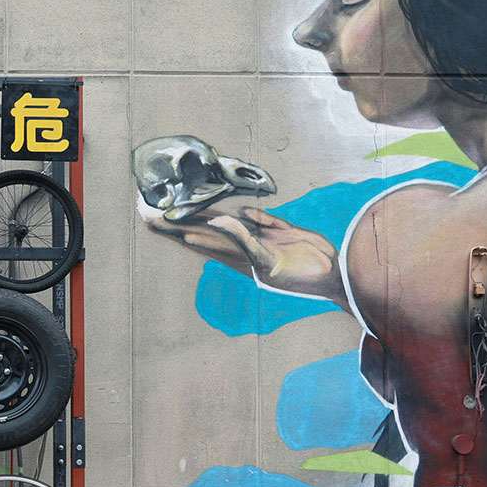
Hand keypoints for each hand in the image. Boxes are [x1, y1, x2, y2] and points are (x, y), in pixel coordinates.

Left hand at [139, 198, 343, 303]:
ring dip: (209, 216)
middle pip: (206, 230)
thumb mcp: (265, 258)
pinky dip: (254, 216)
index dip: (176, 229)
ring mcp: (263, 240)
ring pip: (231, 224)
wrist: (334, 276)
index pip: (197, 238)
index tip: (152, 221)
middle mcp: (245, 247)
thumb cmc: (299, 275)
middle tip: (154, 213)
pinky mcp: (282, 232)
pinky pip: (263, 221)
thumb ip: (241, 238)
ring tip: (189, 210)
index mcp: (235, 255)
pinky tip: (244, 212)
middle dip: (181, 222)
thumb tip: (215, 222)